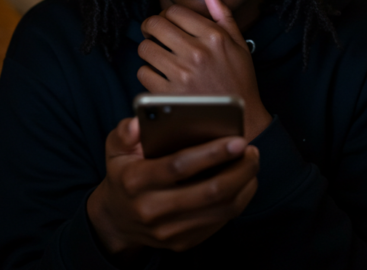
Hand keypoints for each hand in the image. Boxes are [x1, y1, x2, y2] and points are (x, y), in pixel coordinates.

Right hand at [87, 117, 259, 254]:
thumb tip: (136, 123)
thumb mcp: (115, 149)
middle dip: (238, 170)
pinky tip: (243, 182)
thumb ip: (124, 132)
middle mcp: (151, 210)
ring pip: (221, 210)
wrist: (118, 219)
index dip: (212, 153)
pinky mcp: (182, 242)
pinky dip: (238, 200)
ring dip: (244, 185)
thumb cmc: (124, 175)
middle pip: (209, 192)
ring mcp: (168, 231)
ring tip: (250, 163)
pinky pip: (220, 222)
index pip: (179, 166)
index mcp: (135, 181)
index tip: (238, 140)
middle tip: (251, 151)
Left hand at [138, 0, 271, 139]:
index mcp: (213, 36)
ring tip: (158, 58)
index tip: (166, 24)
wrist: (241, 120)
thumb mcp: (238, 44)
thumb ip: (222, 13)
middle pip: (154, 25)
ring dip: (148, 52)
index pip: (174, 11)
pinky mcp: (170, 94)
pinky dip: (148, 74)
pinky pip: (143, 73)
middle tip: (154, 36)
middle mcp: (197, 52)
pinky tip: (160, 77)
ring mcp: (182, 74)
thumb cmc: (239, 80)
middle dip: (150, 28)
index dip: (166, 15)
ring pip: (145, 49)